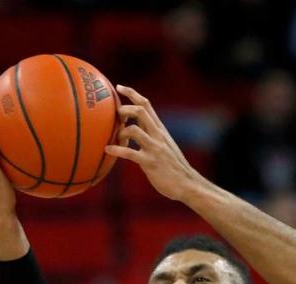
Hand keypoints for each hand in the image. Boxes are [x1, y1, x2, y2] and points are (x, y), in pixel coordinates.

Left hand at [105, 85, 200, 200]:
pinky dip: (116, 150)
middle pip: (140, 111)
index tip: (119, 87)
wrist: (187, 184)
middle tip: (115, 117)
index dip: (131, 93)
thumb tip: (136, 129)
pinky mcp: (150, 162)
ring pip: (133, 130)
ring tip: (115, 140)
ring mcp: (154, 148)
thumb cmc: (174, 167)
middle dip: (123, 109)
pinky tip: (108, 150)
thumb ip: (152, 136)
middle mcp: (158, 135)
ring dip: (120, 132)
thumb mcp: (165, 146)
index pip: (146, 104)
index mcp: (160, 130)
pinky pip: (130, 153)